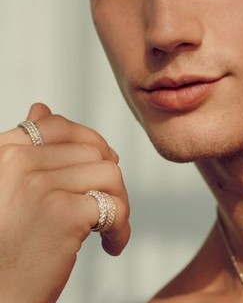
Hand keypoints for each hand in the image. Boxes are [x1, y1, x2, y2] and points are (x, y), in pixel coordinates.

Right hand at [0, 103, 129, 302]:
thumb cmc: (6, 246)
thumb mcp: (8, 188)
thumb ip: (27, 148)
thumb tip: (41, 107)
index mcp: (4, 152)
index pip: (57, 125)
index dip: (87, 143)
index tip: (98, 165)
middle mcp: (18, 163)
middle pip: (91, 150)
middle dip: (107, 179)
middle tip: (106, 206)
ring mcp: (40, 186)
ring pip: (108, 173)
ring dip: (117, 202)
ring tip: (108, 227)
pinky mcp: (64, 213)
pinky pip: (114, 204)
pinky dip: (121, 227)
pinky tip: (110, 246)